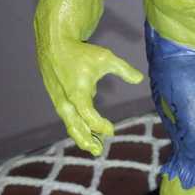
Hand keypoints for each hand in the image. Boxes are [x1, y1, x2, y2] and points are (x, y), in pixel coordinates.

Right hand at [38, 39, 143, 155]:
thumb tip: (140, 79)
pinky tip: (85, 132)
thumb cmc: (82, 52)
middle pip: (75, 127)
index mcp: (77, 93)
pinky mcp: (55, 98)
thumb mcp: (106, 59)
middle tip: (98, 150)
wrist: (55, 44)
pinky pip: (66, 117)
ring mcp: (58, 100)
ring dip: (81, 136)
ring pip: (69, 124)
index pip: (89, 117)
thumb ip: (124, 70)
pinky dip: (75, 126)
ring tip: (93, 147)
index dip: (100, 126)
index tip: (111, 130)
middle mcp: (65, 100)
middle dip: (86, 140)